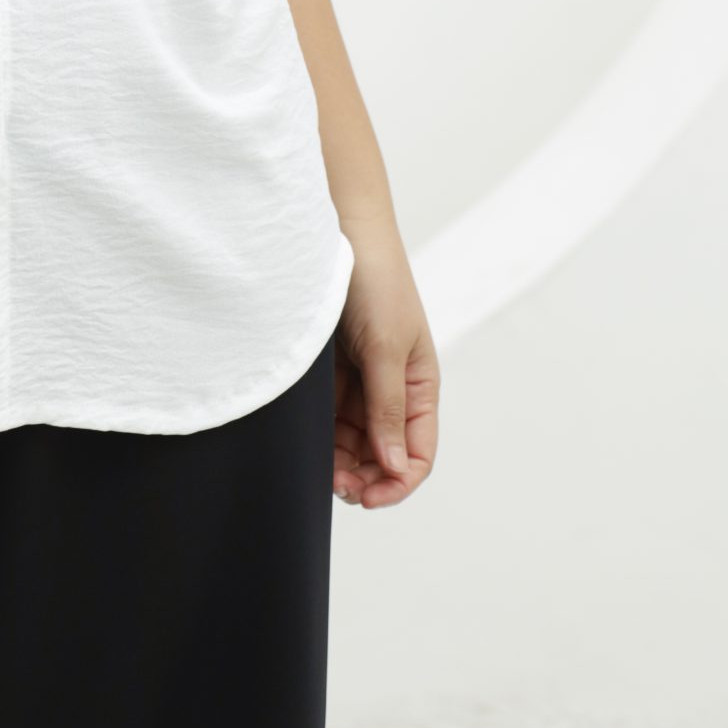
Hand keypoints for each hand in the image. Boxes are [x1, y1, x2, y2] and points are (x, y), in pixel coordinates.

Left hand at [331, 217, 439, 508]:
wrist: (339, 228)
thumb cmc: (375, 280)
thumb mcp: (384, 346)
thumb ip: (388, 406)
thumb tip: (393, 466)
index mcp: (420, 385)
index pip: (417, 453)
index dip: (396, 483)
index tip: (366, 498)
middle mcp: (392, 388)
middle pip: (382, 455)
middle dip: (363, 477)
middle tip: (335, 486)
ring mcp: (360, 380)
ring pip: (353, 441)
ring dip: (340, 461)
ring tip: (318, 470)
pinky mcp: (330, 370)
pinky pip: (329, 416)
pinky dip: (321, 435)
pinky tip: (307, 443)